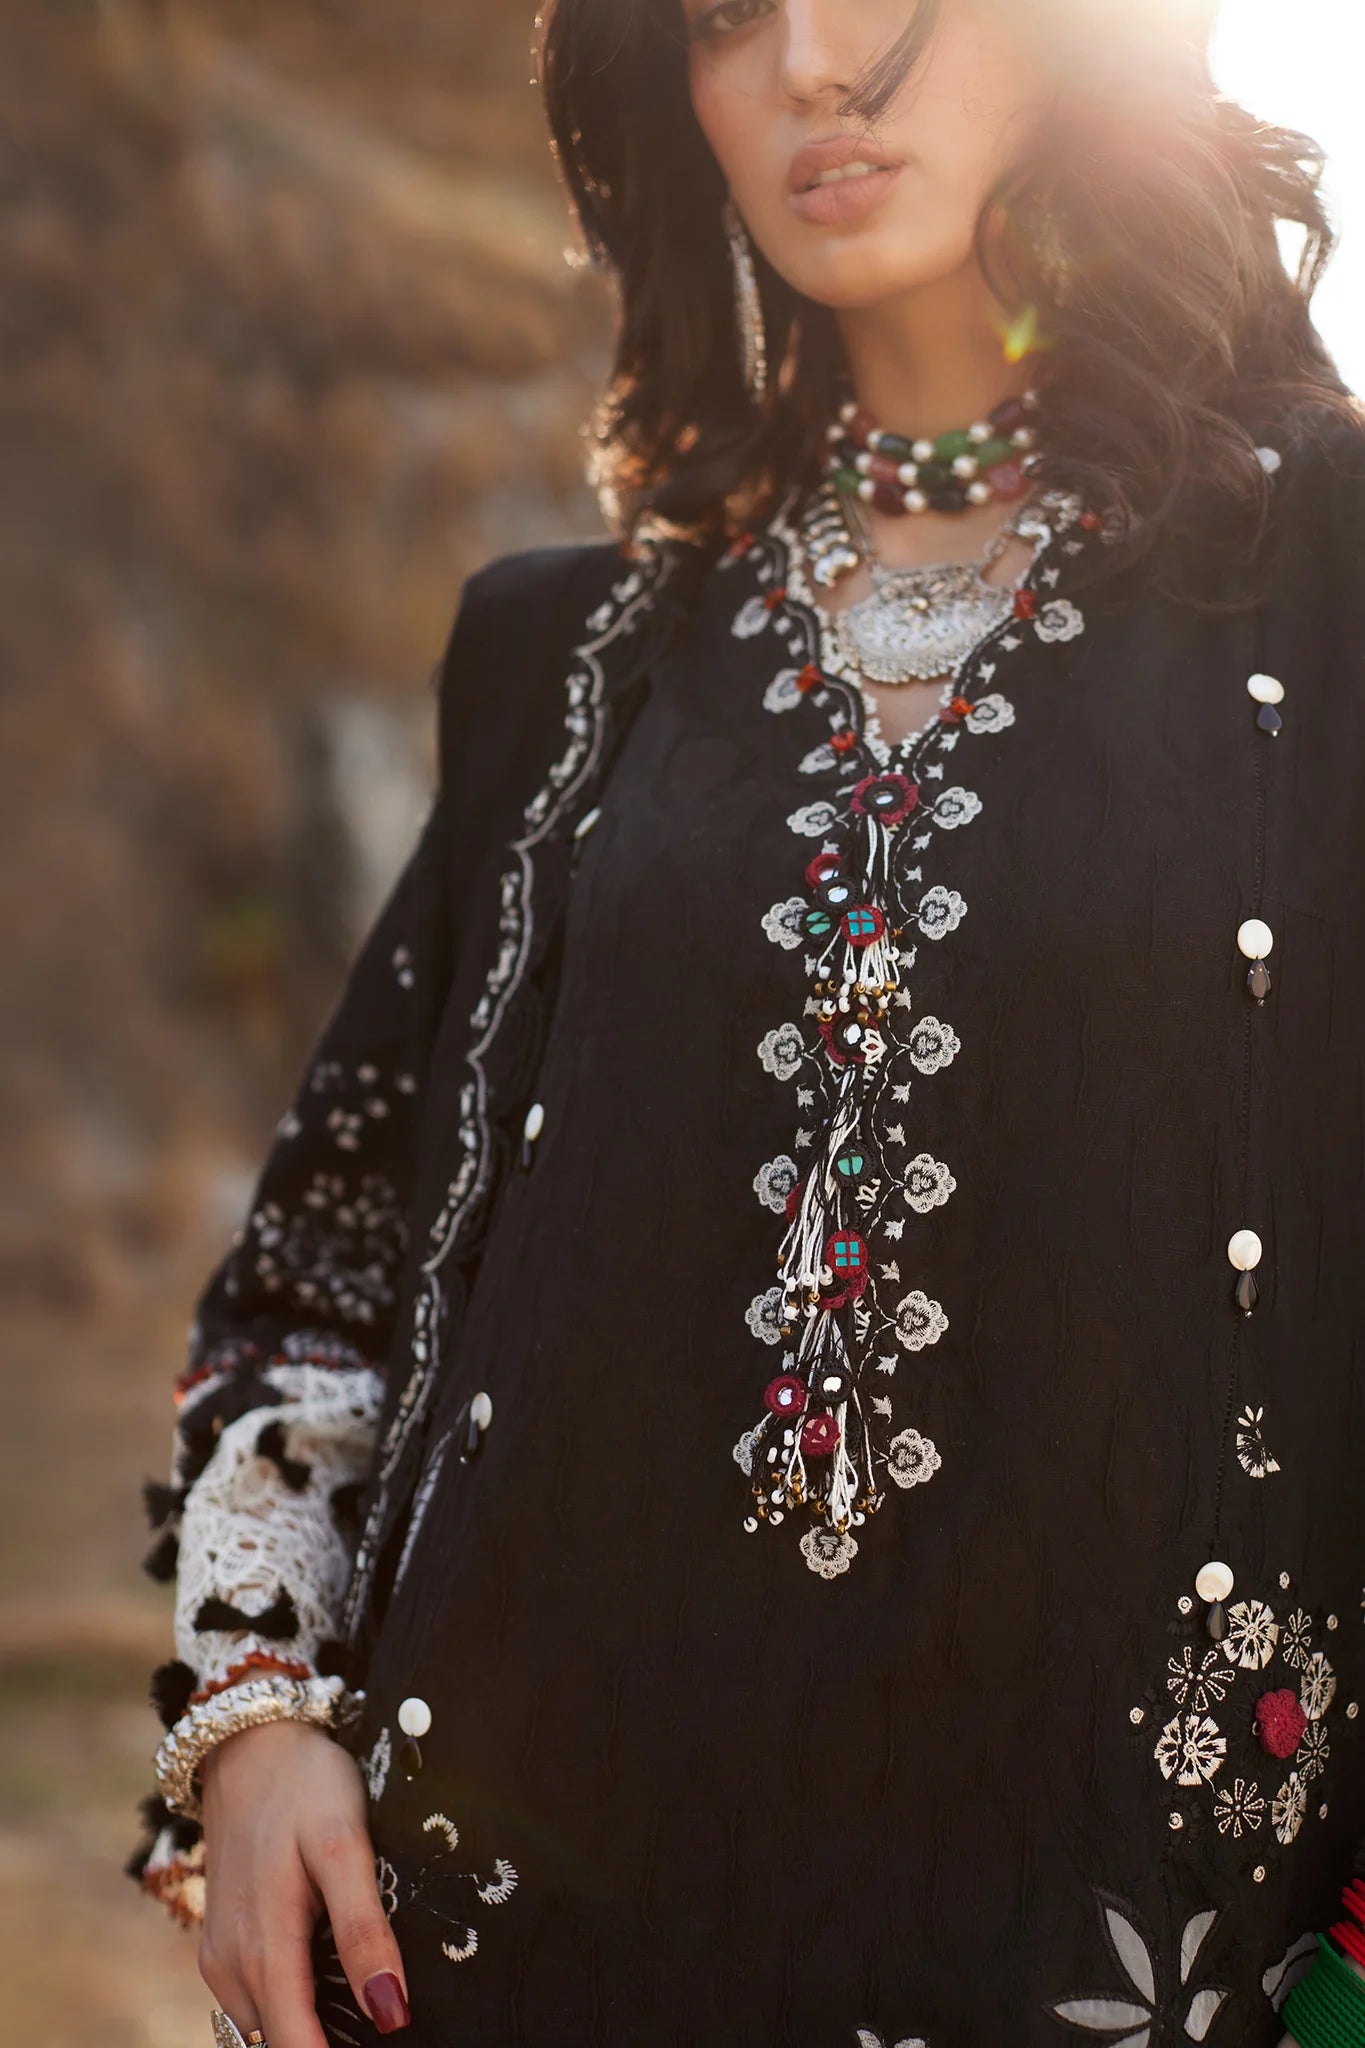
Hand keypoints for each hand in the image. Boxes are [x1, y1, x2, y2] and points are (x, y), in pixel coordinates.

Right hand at [198, 1719, 409, 2045]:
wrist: (249, 1741)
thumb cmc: (303, 1784)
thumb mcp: (343, 1845)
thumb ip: (363, 1930)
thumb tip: (390, 2013)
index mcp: (263, 1950)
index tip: (391, 2040)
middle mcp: (230, 1968)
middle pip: (280, 2046)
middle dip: (329, 2043)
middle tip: (388, 2015)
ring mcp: (220, 1958)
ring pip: (265, 2029)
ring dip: (309, 2030)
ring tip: (369, 2007)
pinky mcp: (222, 1945)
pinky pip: (256, 2002)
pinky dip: (291, 2006)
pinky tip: (332, 1982)